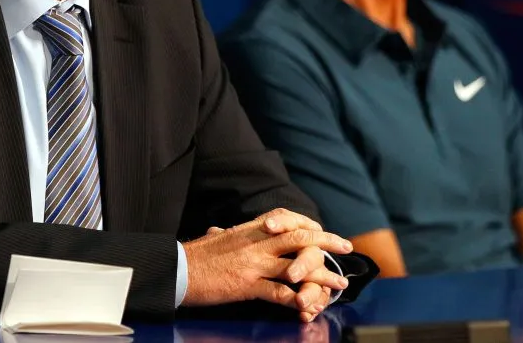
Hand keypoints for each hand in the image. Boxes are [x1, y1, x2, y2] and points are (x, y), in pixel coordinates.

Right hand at [182, 208, 352, 320]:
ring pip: (296, 266)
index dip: (307, 223)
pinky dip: (296, 299)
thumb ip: (223, 235)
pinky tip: (309, 304)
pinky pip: (279, 292)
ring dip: (321, 276)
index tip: (322, 229)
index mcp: (249, 230)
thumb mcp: (214, 239)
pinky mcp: (247, 286)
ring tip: (339, 284)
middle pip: (299, 237)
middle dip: (326, 242)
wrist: (176, 269)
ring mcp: (253, 264)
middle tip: (345, 246)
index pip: (285, 218)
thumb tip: (219, 231)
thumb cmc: (193, 255)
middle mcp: (256, 243)